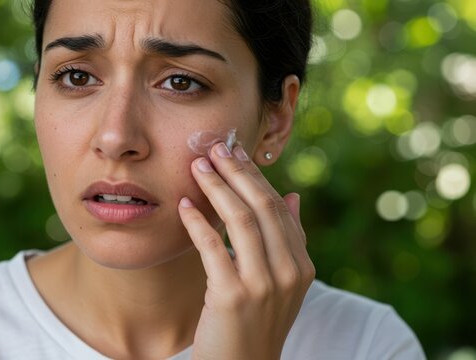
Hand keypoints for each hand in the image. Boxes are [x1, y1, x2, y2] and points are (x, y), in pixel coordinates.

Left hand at [178, 142, 314, 359]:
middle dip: (237, 173)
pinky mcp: (233, 297)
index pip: (279, 208)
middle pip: (263, 207)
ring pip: (242, 221)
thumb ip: (288, 241)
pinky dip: (198, 223)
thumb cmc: (255, 323)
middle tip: (215, 148)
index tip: (235, 153)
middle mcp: (289, 273)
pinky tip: (184, 205)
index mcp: (302, 266)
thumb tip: (293, 197)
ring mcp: (263, 285)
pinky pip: (213, 248)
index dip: (255, 176)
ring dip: (217, 188)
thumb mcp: (282, 284)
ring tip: (197, 167)